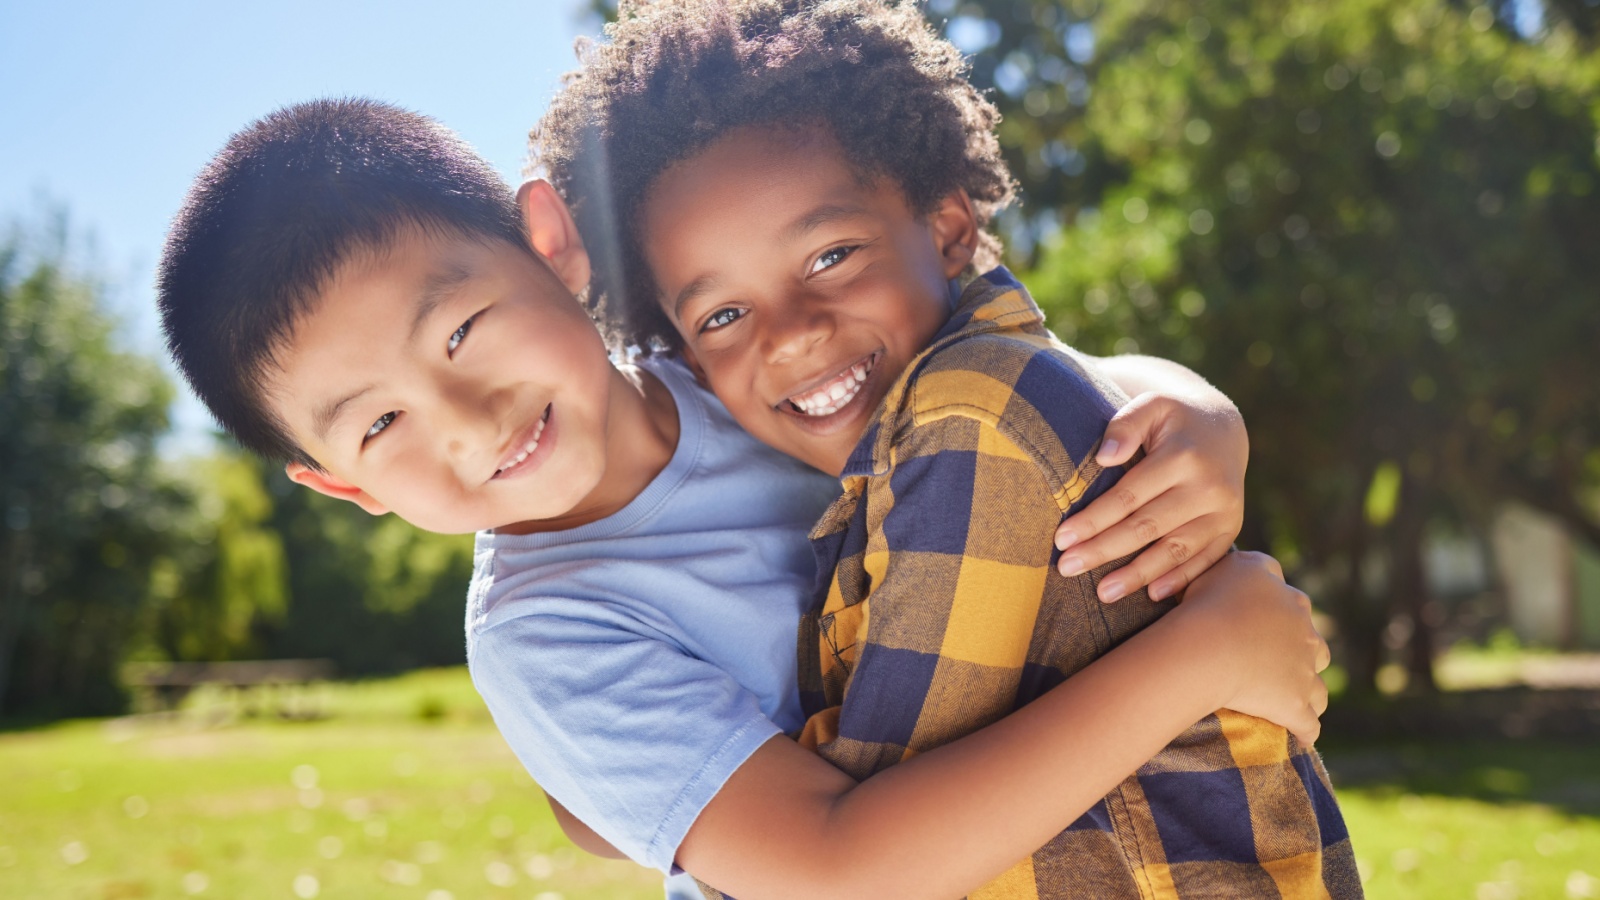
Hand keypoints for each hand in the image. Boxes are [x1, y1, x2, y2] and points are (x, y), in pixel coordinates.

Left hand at [1054, 391, 1247, 601]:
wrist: (1223, 428)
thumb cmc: (1173, 418)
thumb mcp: (1152, 406)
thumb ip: (1126, 425)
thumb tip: (1105, 458)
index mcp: (1183, 456)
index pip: (1128, 496)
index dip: (1093, 520)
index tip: (1061, 539)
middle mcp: (1208, 488)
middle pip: (1146, 527)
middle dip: (1103, 550)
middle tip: (1067, 568)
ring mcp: (1224, 512)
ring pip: (1174, 550)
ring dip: (1137, 574)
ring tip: (1102, 593)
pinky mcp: (1231, 529)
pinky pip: (1204, 560)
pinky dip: (1179, 579)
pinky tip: (1151, 594)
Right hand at [1175, 551, 1329, 745]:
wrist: (1209, 645)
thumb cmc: (1209, 602)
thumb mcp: (1230, 565)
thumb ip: (1248, 565)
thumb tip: (1252, 564)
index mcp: (1291, 600)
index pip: (1295, 604)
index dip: (1282, 614)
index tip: (1264, 622)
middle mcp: (1305, 634)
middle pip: (1313, 645)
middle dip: (1302, 654)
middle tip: (1276, 664)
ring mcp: (1303, 672)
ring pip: (1317, 686)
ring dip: (1309, 692)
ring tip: (1293, 700)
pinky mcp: (1296, 705)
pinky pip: (1308, 724)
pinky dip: (1306, 730)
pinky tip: (1301, 735)